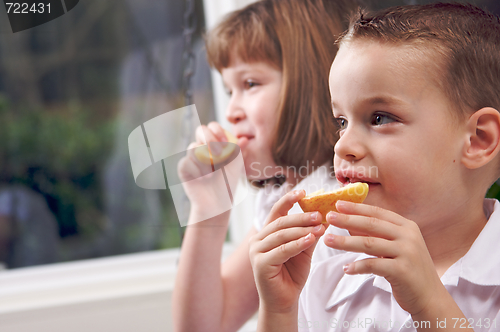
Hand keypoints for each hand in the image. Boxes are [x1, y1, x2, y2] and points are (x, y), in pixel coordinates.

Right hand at [177, 122, 236, 212]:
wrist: (217, 203)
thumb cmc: (227, 183)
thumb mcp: (235, 166)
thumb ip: (238, 151)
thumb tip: (244, 138)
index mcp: (215, 143)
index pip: (213, 127)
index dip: (217, 130)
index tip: (225, 142)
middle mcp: (202, 147)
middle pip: (200, 130)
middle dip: (210, 140)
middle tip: (218, 154)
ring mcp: (192, 156)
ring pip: (194, 147)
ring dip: (206, 162)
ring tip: (211, 174)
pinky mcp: (183, 167)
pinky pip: (187, 162)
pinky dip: (197, 171)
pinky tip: (202, 179)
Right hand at [249, 190, 325, 313]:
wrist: (284, 301)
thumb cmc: (292, 275)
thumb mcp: (304, 250)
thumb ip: (310, 234)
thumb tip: (324, 218)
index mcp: (267, 234)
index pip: (277, 211)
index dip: (288, 199)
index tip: (303, 191)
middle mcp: (259, 240)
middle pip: (281, 222)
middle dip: (301, 216)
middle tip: (319, 213)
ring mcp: (257, 251)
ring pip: (282, 235)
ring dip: (302, 229)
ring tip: (319, 226)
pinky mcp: (261, 264)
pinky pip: (282, 250)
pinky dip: (297, 243)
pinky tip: (310, 239)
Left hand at [324, 200, 442, 315]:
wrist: (430, 298)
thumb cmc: (409, 270)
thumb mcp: (397, 247)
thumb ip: (378, 235)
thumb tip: (349, 223)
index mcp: (407, 226)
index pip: (377, 213)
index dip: (357, 208)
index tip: (338, 204)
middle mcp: (408, 236)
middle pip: (371, 225)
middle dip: (347, 220)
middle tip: (329, 217)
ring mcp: (407, 253)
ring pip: (369, 243)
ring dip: (345, 242)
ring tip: (328, 240)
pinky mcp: (402, 271)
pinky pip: (373, 265)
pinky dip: (357, 266)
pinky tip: (346, 268)